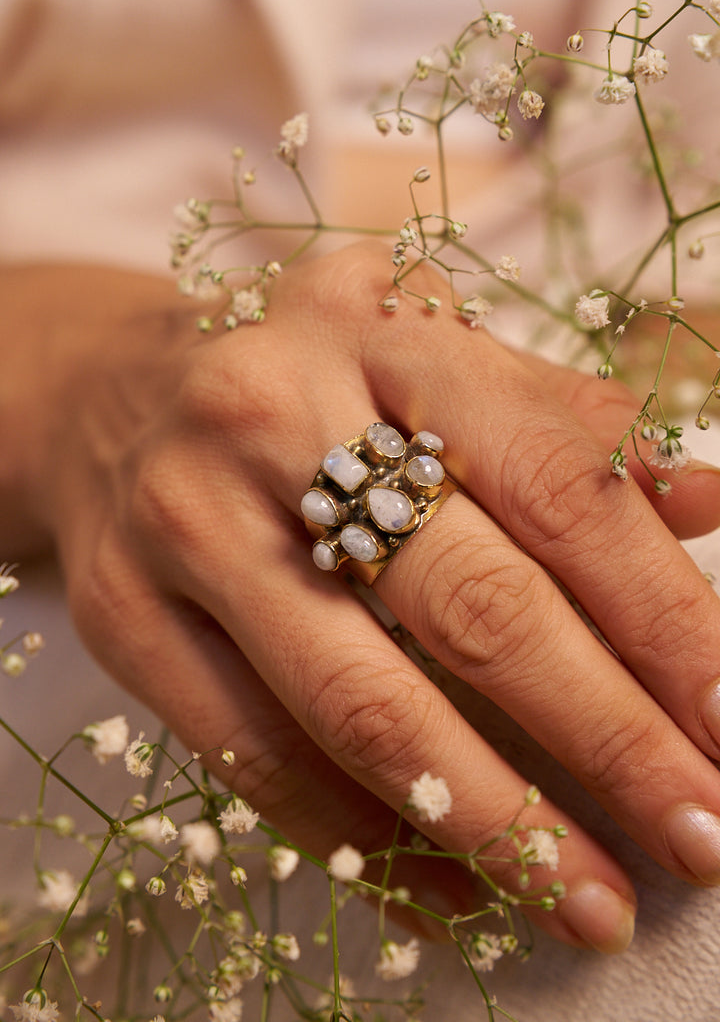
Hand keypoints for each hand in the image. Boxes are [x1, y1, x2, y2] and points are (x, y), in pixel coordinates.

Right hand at [4, 245, 719, 953]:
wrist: (114, 395)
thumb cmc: (311, 381)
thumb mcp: (430, 359)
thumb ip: (563, 425)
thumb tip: (708, 502)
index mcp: (383, 332)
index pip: (554, 483)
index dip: (659, 614)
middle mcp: (275, 415)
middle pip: (467, 603)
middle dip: (603, 737)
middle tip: (699, 834)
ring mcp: (186, 520)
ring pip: (355, 704)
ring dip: (492, 824)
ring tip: (587, 900)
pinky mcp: (123, 615)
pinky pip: (254, 759)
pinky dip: (363, 842)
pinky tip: (452, 893)